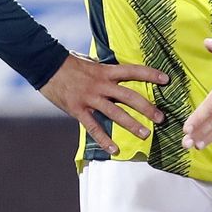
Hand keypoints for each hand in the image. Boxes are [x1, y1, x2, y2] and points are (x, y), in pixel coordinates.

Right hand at [38, 52, 167, 156]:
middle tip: (161, 118)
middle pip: (128, 96)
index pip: (132, 71)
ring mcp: (89, 98)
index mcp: (105, 71)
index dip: (150, 74)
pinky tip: (114, 149)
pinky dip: (104, 139)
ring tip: (145, 135)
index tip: (166, 79)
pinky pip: (93, 127)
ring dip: (132, 124)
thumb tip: (118, 73)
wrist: (45, 65)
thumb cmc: (69, 63)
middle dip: (146, 108)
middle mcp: (101, 84)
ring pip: (115, 113)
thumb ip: (105, 70)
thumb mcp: (91, 62)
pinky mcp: (78, 109)